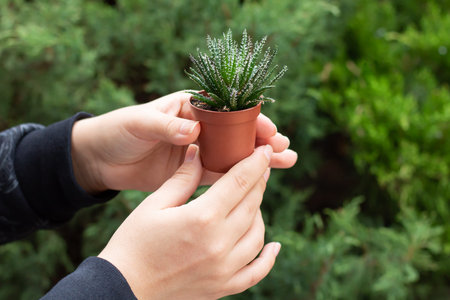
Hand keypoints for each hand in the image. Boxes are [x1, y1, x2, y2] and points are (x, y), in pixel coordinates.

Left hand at [71, 91, 296, 192]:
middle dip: (262, 139)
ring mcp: (199, 149)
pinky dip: (239, 177)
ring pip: (234, 153)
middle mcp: (200, 125)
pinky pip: (220, 173)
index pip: (227, 109)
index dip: (249, 119)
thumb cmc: (119, 131)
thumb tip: (193, 131)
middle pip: (237, 131)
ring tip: (286, 162)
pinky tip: (260, 181)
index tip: (268, 131)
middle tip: (284, 149)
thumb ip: (165, 125)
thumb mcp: (138, 123)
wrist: (101, 158)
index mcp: (190, 105)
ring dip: (258, 159)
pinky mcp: (193, 171)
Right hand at [98, 144, 280, 299]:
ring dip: (259, 213)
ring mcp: (224, 269)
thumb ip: (182, 178)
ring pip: (258, 234)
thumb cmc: (133, 244)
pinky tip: (274, 245)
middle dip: (259, 182)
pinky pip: (257, 271)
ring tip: (250, 200)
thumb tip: (199, 152)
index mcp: (202, 218)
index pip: (240, 182)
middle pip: (253, 204)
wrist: (123, 289)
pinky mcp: (223, 287)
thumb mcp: (153, 205)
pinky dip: (268, 258)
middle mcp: (219, 244)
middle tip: (258, 169)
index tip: (263, 151)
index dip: (255, 163)